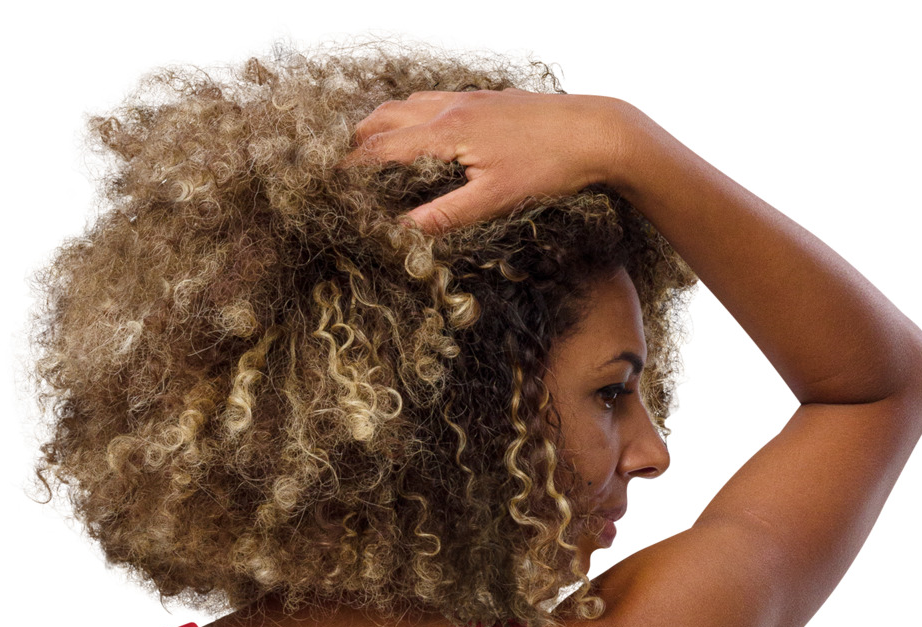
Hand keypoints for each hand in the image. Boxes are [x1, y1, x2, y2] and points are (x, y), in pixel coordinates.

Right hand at [348, 90, 648, 233]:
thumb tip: (399, 233)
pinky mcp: (485, 100)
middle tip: (338, 169)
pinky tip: (418, 132)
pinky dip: (410, 116)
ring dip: (381, 125)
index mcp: (445, 131)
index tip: (327, 187)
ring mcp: (467, 98)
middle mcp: (450, 107)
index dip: (351, 170)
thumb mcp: (492, 201)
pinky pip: (432, 102)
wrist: (594, 131)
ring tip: (366, 148)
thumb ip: (443, 216)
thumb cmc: (546, 168)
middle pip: (385, 118)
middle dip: (357, 142)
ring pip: (407, 104)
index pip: (382, 150)